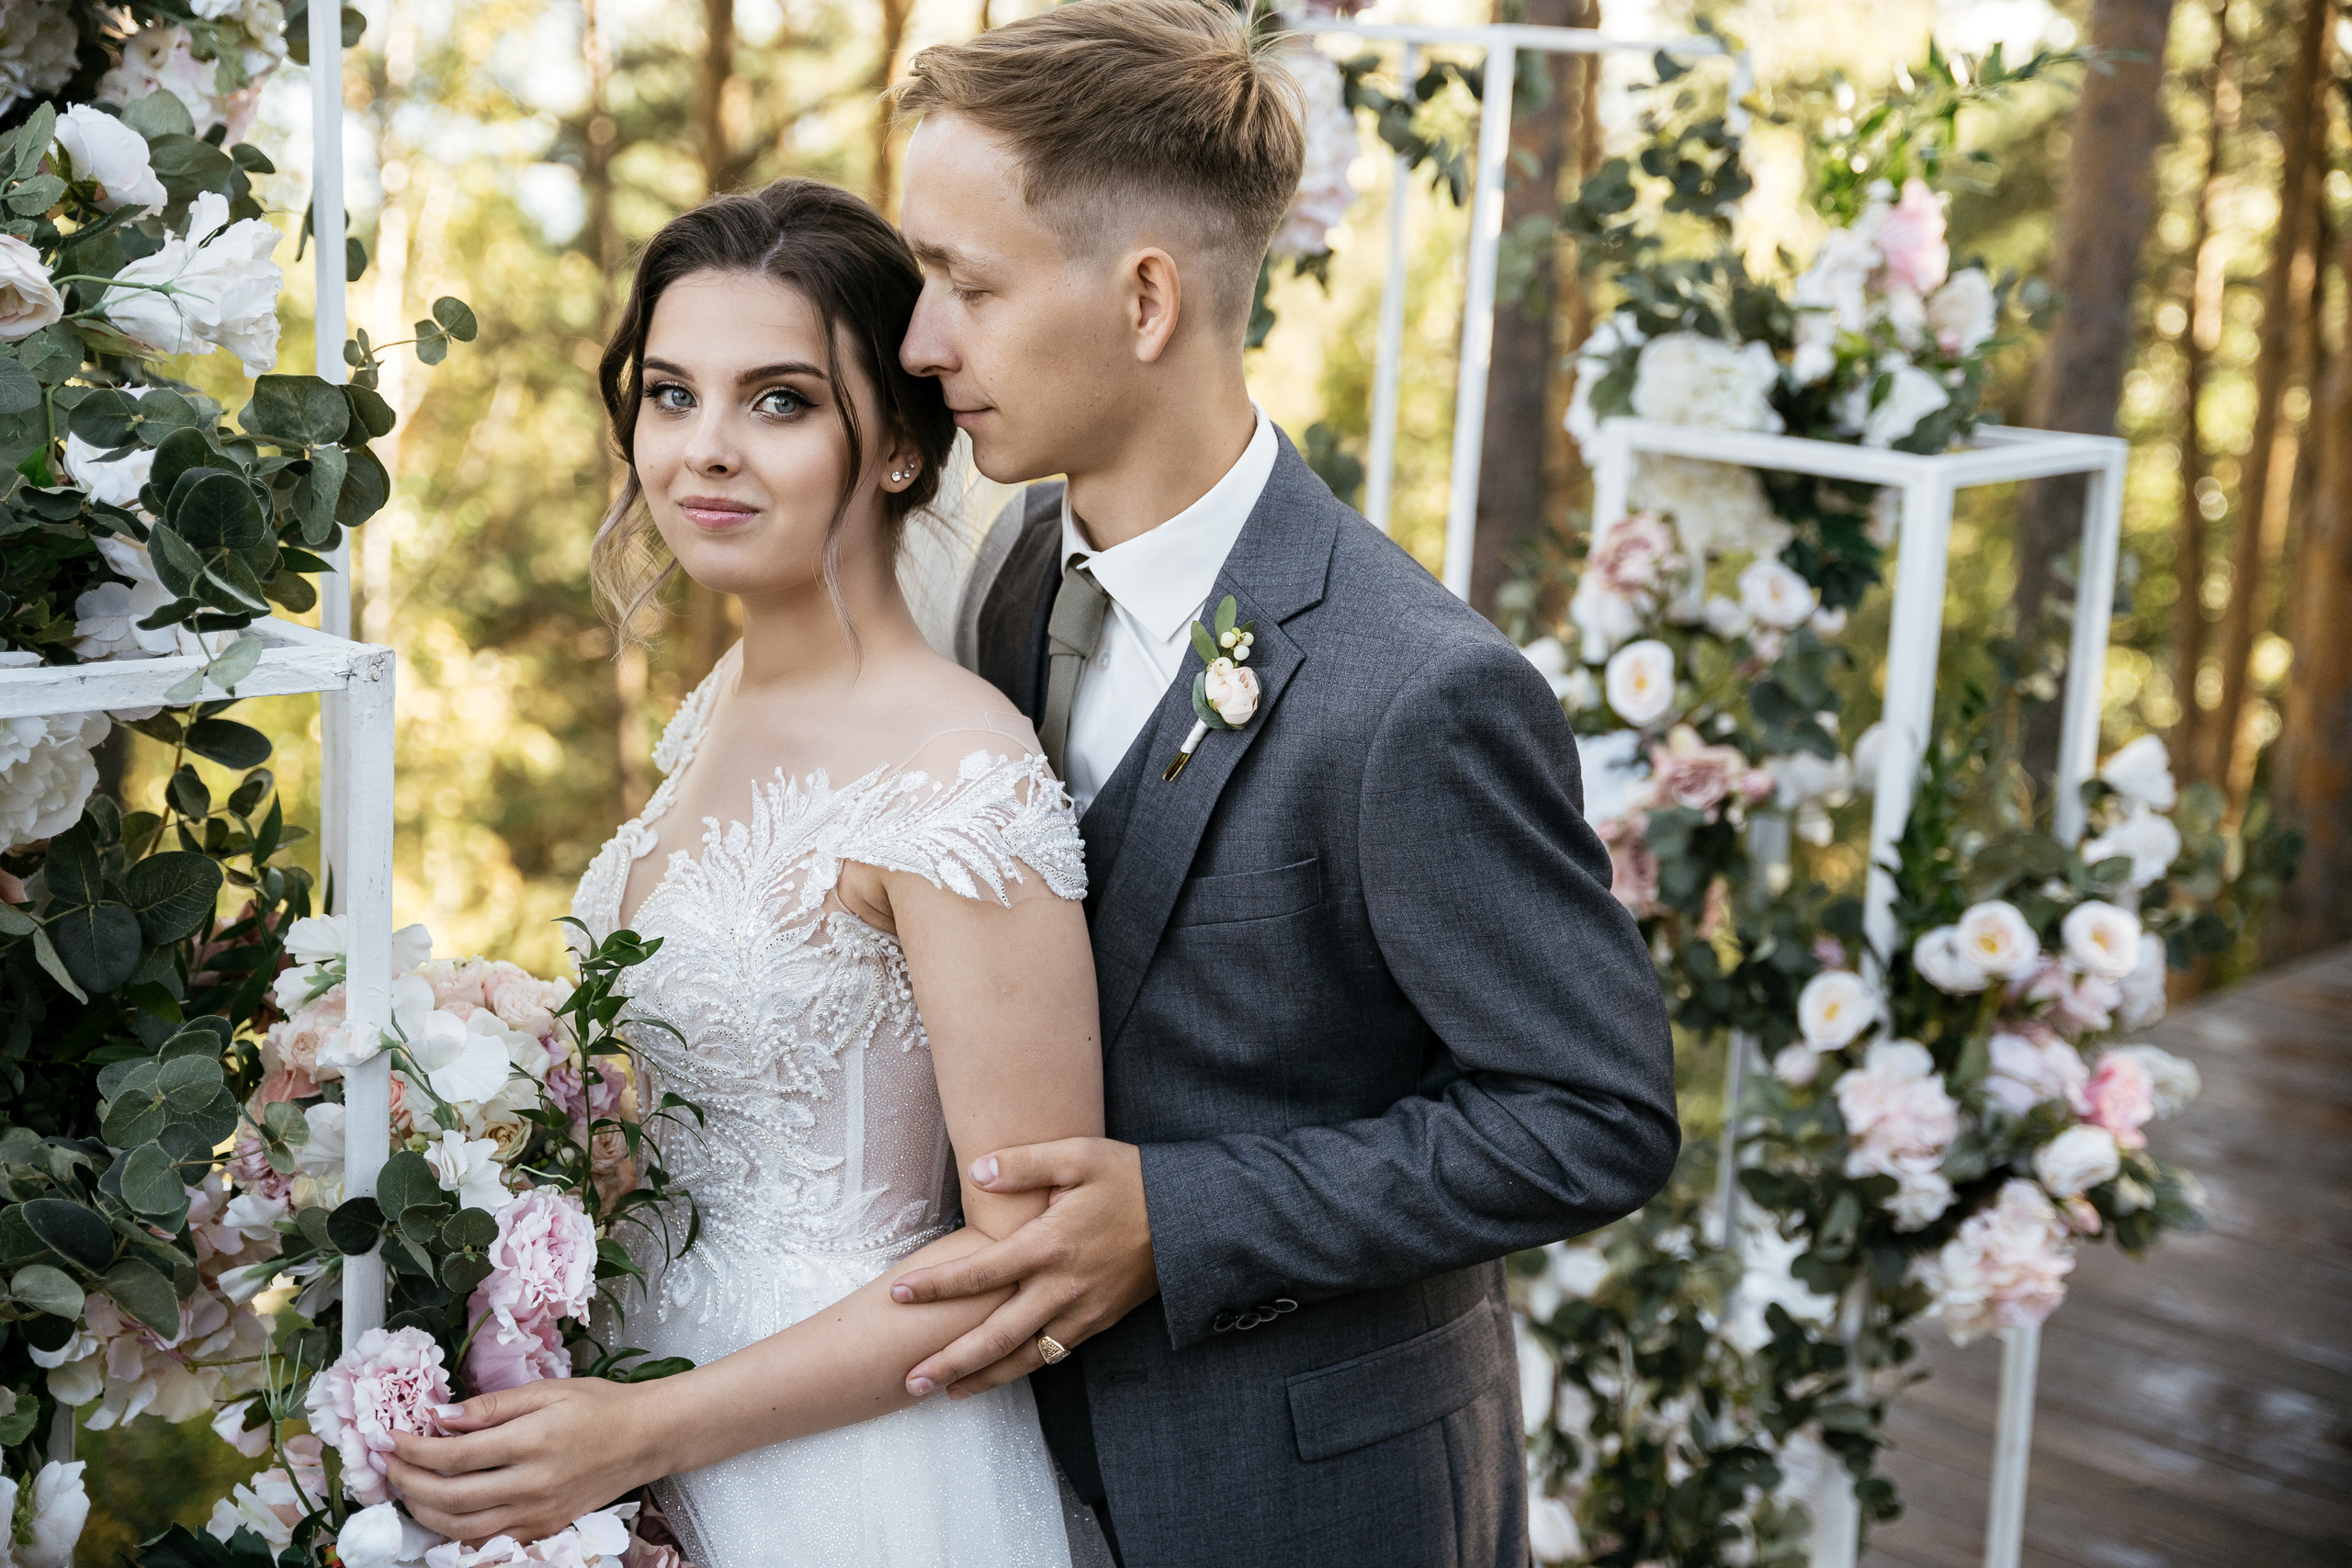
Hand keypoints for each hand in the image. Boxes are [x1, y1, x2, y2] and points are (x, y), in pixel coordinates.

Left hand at [386, 1376, 660, 1542]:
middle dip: (409, 1483)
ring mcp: (537, 1513)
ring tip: (407, 1490)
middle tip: (389, 1466)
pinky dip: (455, 1529)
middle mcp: (532, 1484)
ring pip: (462, 1528)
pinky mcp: (542, 1529)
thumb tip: (439, 1416)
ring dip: (424, 1512)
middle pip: (450, 1497)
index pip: (454, 1455)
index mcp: (532, 1442)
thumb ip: (490, 1407)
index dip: (414, 1449)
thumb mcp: (546, 1390)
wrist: (646, 1438)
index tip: (392, 1438)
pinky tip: (442, 1510)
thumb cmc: (599, 1406)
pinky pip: (487, 1539)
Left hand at [890, 1137, 1156, 1397]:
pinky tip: (999, 1374)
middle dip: (950, 1360)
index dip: (936, 1287)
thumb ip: (1026, 1163)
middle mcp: (1062, 1287)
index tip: (898, 1295)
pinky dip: (1021, 1369)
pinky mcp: (1098, 1321)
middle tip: (909, 1380)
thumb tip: (977, 1171)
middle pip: (995, 1335)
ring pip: (1024, 1357)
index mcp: (1050, 1245)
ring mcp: (1082, 1311)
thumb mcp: (1081, 1156)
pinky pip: (1053, 1354)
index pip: (980, 1272)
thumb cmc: (1133, 1179)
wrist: (1192, 1218)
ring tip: (945, 1393)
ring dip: (982, 1377)